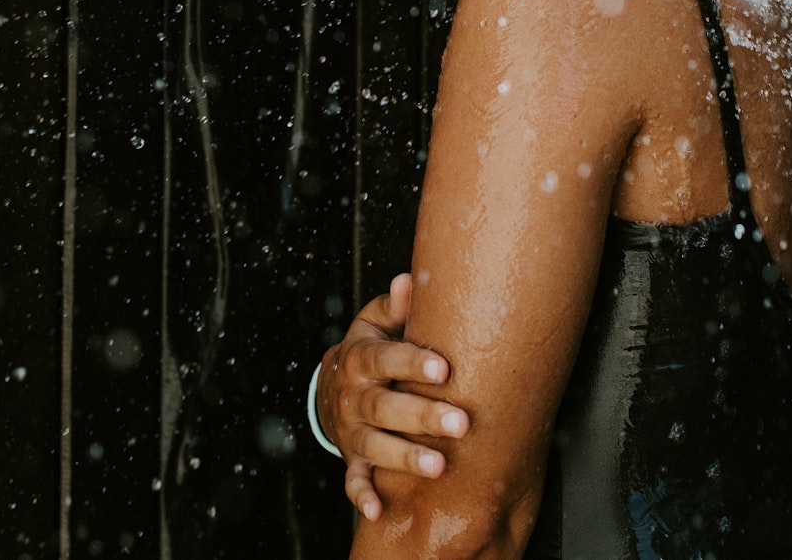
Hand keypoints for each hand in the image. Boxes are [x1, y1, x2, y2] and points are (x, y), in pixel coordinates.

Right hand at [317, 273, 469, 521]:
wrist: (330, 387)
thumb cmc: (369, 350)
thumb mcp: (374, 323)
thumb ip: (394, 306)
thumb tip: (411, 280)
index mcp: (361, 359)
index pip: (386, 360)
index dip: (413, 364)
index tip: (444, 370)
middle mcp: (355, 397)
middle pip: (386, 408)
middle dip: (423, 418)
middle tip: (461, 424)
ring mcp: (352, 431)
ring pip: (376, 446)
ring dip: (405, 458)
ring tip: (438, 468)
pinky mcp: (352, 457)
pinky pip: (353, 479)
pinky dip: (362, 496)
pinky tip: (377, 511)